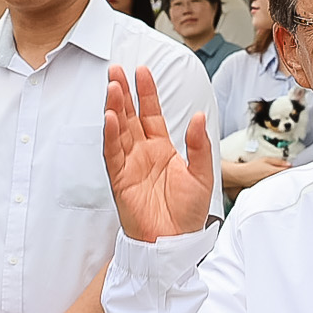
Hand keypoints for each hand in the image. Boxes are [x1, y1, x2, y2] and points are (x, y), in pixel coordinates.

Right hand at [103, 64, 214, 242]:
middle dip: (123, 93)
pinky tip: (111, 117)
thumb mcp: (202, 175)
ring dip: (115, 108)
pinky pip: (113, 154)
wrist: (174, 242)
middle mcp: (143, 153)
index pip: (151, 113)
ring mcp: (129, 165)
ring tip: (112, 87)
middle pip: (129, 116)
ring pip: (119, 130)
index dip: (146, 92)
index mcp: (162, 148)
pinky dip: (111, 136)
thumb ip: (199, 146)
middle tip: (116, 70)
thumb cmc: (188, 213)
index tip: (141, 71)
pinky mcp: (120, 180)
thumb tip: (199, 117)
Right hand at [221, 153, 287, 192]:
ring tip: (279, 177)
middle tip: (287, 173)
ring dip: (281, 180)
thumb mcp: (265, 160)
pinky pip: (273, 186)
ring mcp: (269, 185)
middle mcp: (273, 180)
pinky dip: (274, 184)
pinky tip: (272, 182)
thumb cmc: (252, 167)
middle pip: (284, 178)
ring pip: (279, 183)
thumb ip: (278, 161)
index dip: (291, 170)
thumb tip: (288, 164)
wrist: (241, 176)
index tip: (292, 168)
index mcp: (274, 172)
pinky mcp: (265, 189)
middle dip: (287, 176)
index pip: (287, 172)